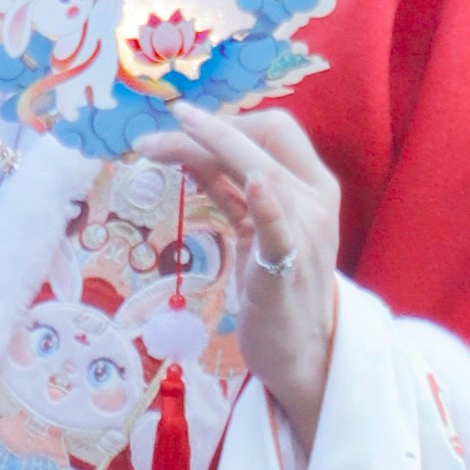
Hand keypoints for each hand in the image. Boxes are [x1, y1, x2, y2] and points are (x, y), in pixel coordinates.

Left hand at [159, 97, 342, 457]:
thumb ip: (226, 186)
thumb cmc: (276, 287)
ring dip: (202, 149)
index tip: (183, 123)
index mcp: (314, 186)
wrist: (302, 351)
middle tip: (156, 135)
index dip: (228, 118)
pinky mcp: (285, 270)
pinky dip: (266, 203)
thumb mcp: (252, 227)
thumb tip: (187, 146)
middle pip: (266, 137)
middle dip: (209, 127)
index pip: (276, 128)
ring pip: (258, 169)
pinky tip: (253, 184)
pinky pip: (280, 231)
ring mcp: (305, 234)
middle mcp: (316, 201)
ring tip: (153, 146)